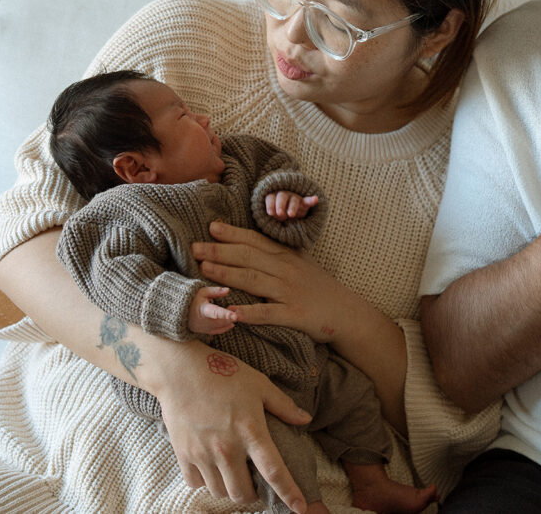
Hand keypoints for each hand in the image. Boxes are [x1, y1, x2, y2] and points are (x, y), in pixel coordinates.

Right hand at [157, 343, 312, 511]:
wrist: (179, 370)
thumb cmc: (224, 373)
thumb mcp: (260, 384)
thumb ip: (283, 406)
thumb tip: (305, 420)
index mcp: (251, 431)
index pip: (274, 471)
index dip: (289, 492)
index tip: (300, 508)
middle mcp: (227, 448)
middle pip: (242, 493)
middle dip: (252, 495)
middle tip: (255, 482)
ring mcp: (202, 453)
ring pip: (219, 492)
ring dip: (230, 489)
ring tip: (234, 473)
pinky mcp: (183, 454)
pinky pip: (196, 483)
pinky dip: (206, 481)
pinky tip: (212, 467)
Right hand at [187, 286, 237, 334]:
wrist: (178, 311)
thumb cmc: (192, 299)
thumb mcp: (203, 292)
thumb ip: (215, 291)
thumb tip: (228, 290)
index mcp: (203, 310)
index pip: (215, 313)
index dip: (225, 315)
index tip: (235, 316)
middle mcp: (202, 321)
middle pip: (220, 321)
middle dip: (230, 318)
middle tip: (238, 313)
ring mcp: (203, 328)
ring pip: (219, 327)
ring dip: (229, 323)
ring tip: (235, 316)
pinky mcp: (203, 331)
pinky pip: (216, 331)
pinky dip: (224, 328)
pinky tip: (231, 324)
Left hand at [192, 221, 359, 342]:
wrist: (345, 312)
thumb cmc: (318, 287)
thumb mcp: (300, 262)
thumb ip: (277, 252)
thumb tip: (251, 241)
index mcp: (286, 256)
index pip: (255, 241)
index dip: (233, 234)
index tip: (211, 227)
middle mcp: (286, 270)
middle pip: (248, 257)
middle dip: (220, 251)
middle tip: (194, 247)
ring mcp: (289, 292)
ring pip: (253, 280)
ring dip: (227, 274)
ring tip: (204, 269)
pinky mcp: (294, 315)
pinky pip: (267, 313)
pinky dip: (248, 313)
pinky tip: (230, 312)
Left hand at [265, 192, 318, 220]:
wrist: (288, 216)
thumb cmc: (276, 214)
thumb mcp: (272, 215)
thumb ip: (272, 214)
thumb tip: (272, 213)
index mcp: (274, 197)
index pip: (270, 198)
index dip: (270, 205)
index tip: (270, 213)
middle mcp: (284, 195)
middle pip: (282, 196)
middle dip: (280, 205)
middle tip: (280, 213)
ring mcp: (294, 198)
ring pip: (294, 200)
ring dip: (292, 207)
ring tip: (291, 215)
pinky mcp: (304, 203)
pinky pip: (307, 201)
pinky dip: (311, 200)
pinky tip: (315, 199)